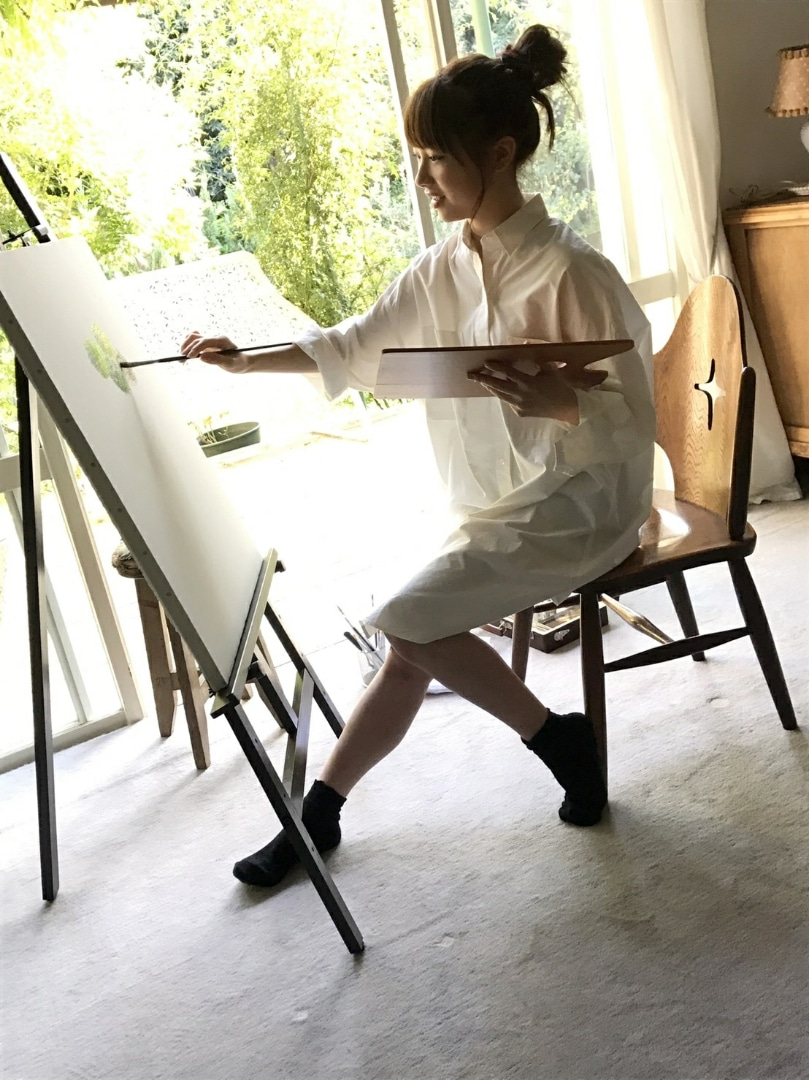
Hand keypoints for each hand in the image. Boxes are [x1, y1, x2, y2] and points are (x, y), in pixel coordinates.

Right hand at [180, 331, 251, 373]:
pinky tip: (185, 355)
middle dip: (188, 348)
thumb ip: (217, 360)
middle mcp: (215, 337)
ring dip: (185, 344)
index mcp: (222, 340)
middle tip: (182, 360)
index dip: (196, 348)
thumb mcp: (231, 364)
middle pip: (197, 337)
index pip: (205, 341)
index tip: (190, 357)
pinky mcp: (206, 342)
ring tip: (181, 357)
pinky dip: (187, 345)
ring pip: (193, 336)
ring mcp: (210, 339)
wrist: (242, 361)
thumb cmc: (239, 363)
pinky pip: (194, 339)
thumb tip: (202, 357)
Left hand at [468, 358, 606, 421]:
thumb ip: (535, 358)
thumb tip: (525, 344)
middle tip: (471, 375)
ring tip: (482, 381)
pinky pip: (508, 402)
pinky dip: (504, 395)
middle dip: (483, 379)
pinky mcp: (520, 413)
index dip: (496, 367)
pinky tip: (500, 390)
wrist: (567, 409)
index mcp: (529, 382)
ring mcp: (519, 406)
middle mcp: (521, 395)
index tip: (486, 362)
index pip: (508, 373)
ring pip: (500, 395)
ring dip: (491, 387)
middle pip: (498, 386)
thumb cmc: (559, 386)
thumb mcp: (549, 370)